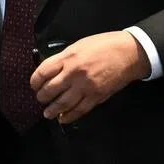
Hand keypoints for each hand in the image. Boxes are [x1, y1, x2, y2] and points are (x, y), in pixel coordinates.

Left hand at [30, 31, 149, 124]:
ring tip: (47, 113)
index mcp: (68, 58)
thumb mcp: (78, 46)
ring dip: (53, 110)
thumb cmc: (103, 45)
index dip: (35, 81)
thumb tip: (51, 71)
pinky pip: (80, 109)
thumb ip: (63, 59)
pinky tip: (63, 118)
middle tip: (40, 99)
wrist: (129, 53)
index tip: (34, 85)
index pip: (43, 72)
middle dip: (42, 97)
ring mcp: (86, 87)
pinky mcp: (97, 97)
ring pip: (63, 103)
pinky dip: (70, 116)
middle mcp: (74, 73)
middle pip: (51, 89)